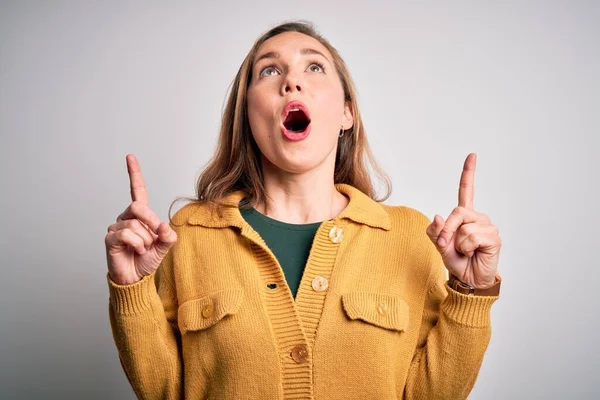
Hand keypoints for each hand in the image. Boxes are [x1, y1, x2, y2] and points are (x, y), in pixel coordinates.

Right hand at [105, 154, 177, 284]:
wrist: (135, 278)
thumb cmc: (147, 259)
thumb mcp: (165, 246)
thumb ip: (169, 236)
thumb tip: (164, 226)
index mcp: (140, 215)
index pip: (137, 190)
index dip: (134, 173)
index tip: (129, 156)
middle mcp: (126, 217)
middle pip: (139, 207)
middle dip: (151, 222)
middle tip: (154, 237)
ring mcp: (117, 227)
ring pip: (135, 225)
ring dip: (145, 240)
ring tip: (142, 249)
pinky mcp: (110, 238)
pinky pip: (127, 234)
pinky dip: (137, 244)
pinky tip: (135, 250)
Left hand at [426, 153, 500, 288]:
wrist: (469, 279)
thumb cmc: (457, 261)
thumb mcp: (440, 246)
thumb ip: (435, 232)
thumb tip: (437, 216)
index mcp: (464, 216)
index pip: (466, 191)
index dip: (469, 173)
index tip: (472, 155)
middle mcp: (477, 218)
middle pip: (457, 212)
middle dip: (446, 230)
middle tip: (446, 245)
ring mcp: (487, 227)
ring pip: (463, 227)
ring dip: (457, 243)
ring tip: (465, 252)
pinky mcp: (494, 237)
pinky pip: (471, 237)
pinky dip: (467, 248)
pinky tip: (475, 253)